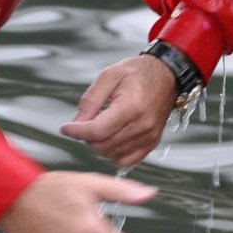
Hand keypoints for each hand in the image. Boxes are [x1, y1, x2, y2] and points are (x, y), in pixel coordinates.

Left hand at [61, 55, 176, 168]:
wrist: (166, 74)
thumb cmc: (137, 72)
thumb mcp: (109, 75)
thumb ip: (90, 100)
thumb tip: (76, 123)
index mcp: (131, 106)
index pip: (97, 131)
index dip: (77, 131)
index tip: (66, 128)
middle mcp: (143, 125)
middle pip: (102, 145)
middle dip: (88, 136)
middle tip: (88, 121)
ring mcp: (149, 136)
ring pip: (112, 154)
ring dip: (100, 144)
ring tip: (103, 125)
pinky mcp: (152, 143)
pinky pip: (126, 161)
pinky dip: (114, 154)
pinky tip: (112, 138)